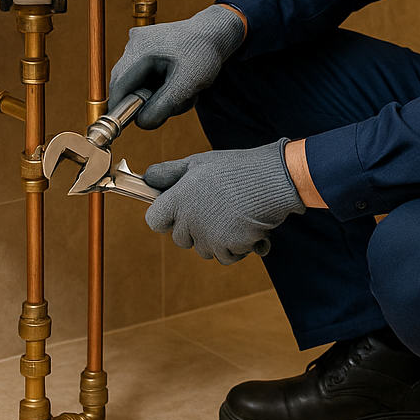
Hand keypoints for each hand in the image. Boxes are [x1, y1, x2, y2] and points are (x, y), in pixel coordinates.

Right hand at [107, 5, 245, 128]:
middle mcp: (133, 44)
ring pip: (137, 82)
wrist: (215, 33)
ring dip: (157, 94)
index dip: (121, 109)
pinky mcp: (144, 48)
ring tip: (182, 90)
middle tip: (174, 104)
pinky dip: (159, 85)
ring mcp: (138, 44)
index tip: (130, 125)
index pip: (119, 87)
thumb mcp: (187, 84)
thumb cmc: (203, 53)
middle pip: (127, 86)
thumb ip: (163, 106)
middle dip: (148, 101)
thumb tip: (141, 123)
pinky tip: (177, 81)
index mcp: (140, 49)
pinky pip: (144, 75)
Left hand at [143, 140, 304, 263]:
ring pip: (204, 249)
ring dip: (217, 239)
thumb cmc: (235, 169)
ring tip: (233, 215)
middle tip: (214, 209)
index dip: (165, 216)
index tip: (177, 211)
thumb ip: (170, 173)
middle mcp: (189, 220)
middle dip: (194, 229)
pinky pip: (227, 256)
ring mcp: (209, 237)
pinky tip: (247, 227)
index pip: (154, 220)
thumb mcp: (198, 162)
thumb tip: (148, 178)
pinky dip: (237, 247)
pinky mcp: (229, 248)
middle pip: (180, 238)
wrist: (272, 179)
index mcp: (178, 199)